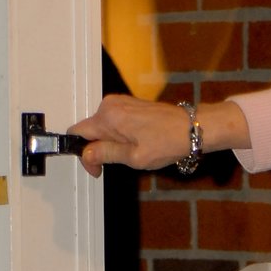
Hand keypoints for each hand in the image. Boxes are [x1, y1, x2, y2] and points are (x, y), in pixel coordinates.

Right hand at [68, 96, 249, 176]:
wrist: (192, 128)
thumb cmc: (167, 142)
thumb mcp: (134, 157)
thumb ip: (106, 154)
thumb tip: (86, 155)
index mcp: (107, 117)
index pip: (78, 133)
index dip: (83, 154)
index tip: (96, 168)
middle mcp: (110, 105)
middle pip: (90, 130)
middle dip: (99, 149)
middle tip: (119, 164)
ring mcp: (120, 102)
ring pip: (103, 127)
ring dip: (111, 143)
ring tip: (133, 153)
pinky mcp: (129, 104)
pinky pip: (114, 122)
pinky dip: (119, 135)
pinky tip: (136, 143)